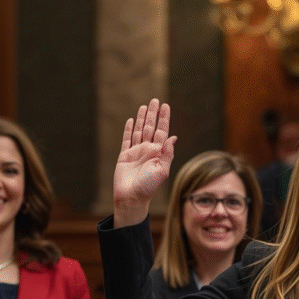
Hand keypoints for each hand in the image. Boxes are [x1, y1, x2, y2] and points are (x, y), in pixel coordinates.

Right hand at [113, 98, 175, 226]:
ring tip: (144, 106)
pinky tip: (130, 120)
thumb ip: (167, 154)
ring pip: (139, 130)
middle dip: (153, 114)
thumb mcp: (162, 171)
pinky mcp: (124, 156)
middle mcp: (148, 150)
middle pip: (151, 127)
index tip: (166, 106)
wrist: (131, 198)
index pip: (162, 131)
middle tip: (155, 100)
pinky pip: (126, 139)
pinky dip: (128, 129)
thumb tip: (173, 137)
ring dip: (141, 118)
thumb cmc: (148, 187)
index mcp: (158, 152)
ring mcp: (136, 152)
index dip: (164, 118)